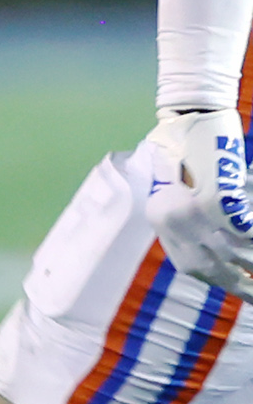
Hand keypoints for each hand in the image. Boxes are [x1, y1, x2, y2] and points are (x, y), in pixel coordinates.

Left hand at [139, 109, 252, 289]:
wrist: (189, 112)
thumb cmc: (189, 144)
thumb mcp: (183, 187)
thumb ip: (197, 219)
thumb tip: (224, 253)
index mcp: (160, 219)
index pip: (191, 266)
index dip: (218, 281)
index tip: (239, 290)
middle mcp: (171, 221)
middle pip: (212, 268)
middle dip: (240, 285)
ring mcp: (192, 214)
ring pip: (235, 253)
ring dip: (252, 263)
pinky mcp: (214, 201)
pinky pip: (246, 232)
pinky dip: (252, 239)